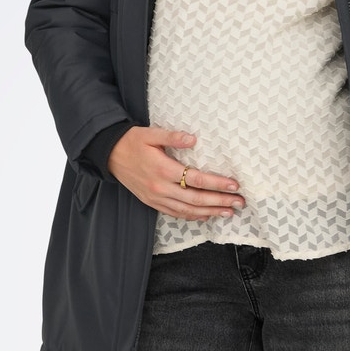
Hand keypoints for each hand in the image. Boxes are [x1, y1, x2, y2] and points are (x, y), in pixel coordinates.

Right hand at [108, 126, 245, 220]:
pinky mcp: (152, 202)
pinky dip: (193, 216)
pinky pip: (176, 213)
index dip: (218, 184)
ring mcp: (156, 198)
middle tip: (240, 202)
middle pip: (196, 198)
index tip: (234, 185)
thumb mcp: (151, 133)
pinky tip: (206, 215)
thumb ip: (173, 136)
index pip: (197, 179)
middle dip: (220, 201)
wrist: (109, 154)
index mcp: (163, 169)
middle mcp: (161, 187)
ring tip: (229, 212)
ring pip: (188, 210)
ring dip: (210, 212)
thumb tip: (193, 139)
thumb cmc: (132, 141)